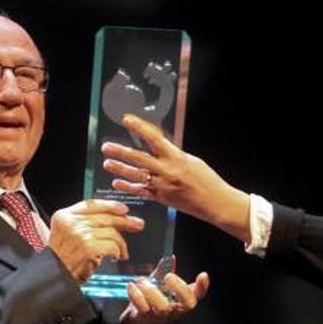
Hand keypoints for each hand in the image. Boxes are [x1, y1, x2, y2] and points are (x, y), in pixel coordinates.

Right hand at [49, 199, 144, 282]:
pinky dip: (118, 252)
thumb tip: (112, 217)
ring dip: (121, 243)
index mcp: (63, 216)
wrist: (54, 276)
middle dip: (124, 221)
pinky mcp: (89, 248)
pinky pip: (112, 245)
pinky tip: (117, 256)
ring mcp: (80, 234)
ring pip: (111, 232)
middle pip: (105, 217)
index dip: (110, 205)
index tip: (123, 209)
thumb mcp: (65, 234)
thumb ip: (83, 223)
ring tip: (122, 251)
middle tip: (137, 224)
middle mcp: (71, 223)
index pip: (91, 204)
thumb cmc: (62, 259)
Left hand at [100, 114, 252, 242]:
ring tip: (108, 163)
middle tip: (107, 147)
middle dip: (121, 152)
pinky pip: (141, 192)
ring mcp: (162, 186)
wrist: (215, 202)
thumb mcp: (191, 160)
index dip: (139, 127)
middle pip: (139, 158)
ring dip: (120, 169)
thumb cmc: (207, 180)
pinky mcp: (161, 199)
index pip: (154, 138)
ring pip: (136, 176)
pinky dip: (128, 187)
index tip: (127, 120)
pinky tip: (117, 183)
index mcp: (176, 157)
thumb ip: (173, 154)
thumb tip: (158, 146)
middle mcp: (167, 171)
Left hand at [119, 269, 210, 323]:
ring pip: (163, 306)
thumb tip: (171, 257)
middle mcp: (175, 308)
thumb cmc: (152, 300)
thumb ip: (165, 270)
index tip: (203, 275)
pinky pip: (143, 307)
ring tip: (143, 281)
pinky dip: (136, 295)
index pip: (198, 295)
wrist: (138, 320)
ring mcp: (162, 314)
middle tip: (169, 276)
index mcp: (181, 299)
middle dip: (180, 287)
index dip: (203, 286)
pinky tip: (131, 286)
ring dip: (152, 290)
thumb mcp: (160, 284)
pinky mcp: (146, 317)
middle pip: (187, 302)